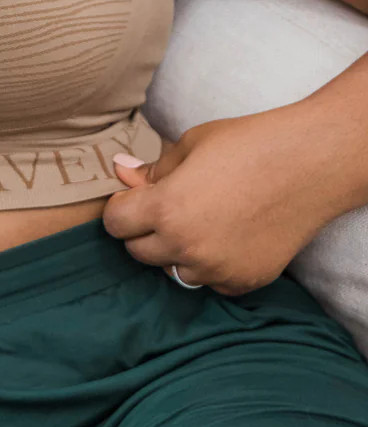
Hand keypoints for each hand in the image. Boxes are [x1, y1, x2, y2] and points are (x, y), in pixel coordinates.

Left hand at [101, 112, 340, 295]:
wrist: (310, 163)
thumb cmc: (247, 144)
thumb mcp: (189, 146)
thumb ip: (153, 169)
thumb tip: (120, 172)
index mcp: (165, 209)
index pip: (115, 224)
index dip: (120, 208)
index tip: (133, 198)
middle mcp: (187, 246)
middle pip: (138, 252)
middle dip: (143, 231)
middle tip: (165, 208)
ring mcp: (218, 268)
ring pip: (173, 271)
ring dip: (175, 252)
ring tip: (198, 222)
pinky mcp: (246, 280)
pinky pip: (211, 282)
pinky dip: (210, 266)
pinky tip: (225, 237)